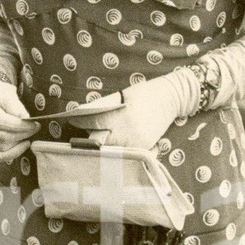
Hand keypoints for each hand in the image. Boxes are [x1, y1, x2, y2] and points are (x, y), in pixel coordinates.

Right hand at [0, 75, 32, 161]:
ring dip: (19, 143)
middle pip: (2, 138)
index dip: (20, 126)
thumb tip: (26, 119)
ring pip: (1, 148)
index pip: (2, 122)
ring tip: (29, 134)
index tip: (34, 124)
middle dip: (22, 134)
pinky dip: (12, 154)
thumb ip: (15, 106)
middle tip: (36, 128)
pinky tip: (23, 145)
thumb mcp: (7, 92)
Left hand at [74, 71, 195, 150]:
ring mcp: (137, 142)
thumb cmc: (145, 93)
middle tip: (80, 133)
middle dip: (89, 137)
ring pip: (111, 149)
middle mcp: (129, 131)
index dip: (80, 122)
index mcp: (122, 115)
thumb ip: (106, 107)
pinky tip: (110, 144)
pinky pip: (125, 151)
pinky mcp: (144, 147)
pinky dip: (116, 148)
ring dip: (101, 145)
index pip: (94, 122)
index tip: (72, 119)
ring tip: (92, 140)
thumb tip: (86, 115)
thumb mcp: (123, 96)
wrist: (171, 98)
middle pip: (100, 141)